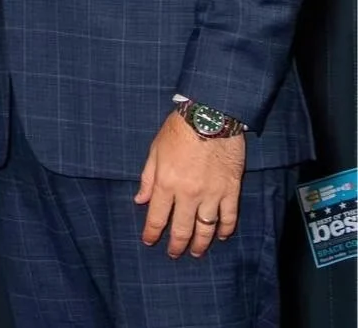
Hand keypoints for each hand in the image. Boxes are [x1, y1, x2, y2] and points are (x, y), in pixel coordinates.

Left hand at [135, 111, 244, 257]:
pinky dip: (225, 229)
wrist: (211, 117)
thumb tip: (140, 201)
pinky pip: (229, 216)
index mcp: (166, 184)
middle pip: (182, 228)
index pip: (157, 217)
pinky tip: (220, 236)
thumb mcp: (154, 152)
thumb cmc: (178, 131)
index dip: (152, 233)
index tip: (149, 242)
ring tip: (196, 252)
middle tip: (174, 254)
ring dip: (201, 243)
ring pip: (206, 228)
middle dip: (176, 245)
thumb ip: (147, 179)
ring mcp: (212, 194)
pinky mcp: (231, 190)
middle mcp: (189, 194)